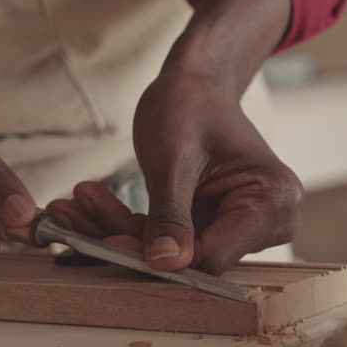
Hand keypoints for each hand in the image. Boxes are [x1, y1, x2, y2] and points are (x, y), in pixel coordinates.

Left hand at [48, 73, 301, 273]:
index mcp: (273, 200)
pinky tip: (90, 203)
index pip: (216, 253)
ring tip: (73, 204)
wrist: (195, 81)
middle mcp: (267, 221)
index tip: (108, 241)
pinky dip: (126, 224)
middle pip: (193, 255)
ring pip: (173, 252)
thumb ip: (171, 213)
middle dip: (130, 239)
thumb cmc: (191, 103)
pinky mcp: (213, 227)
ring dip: (119, 231)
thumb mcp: (174, 156)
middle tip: (73, 214)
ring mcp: (240, 227)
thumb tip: (165, 264)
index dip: (163, 255)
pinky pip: (167, 239)